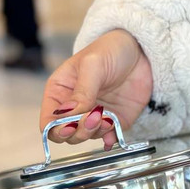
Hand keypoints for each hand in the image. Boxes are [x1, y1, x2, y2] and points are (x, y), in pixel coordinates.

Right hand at [40, 29, 152, 148]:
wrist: (141, 52)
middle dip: (78, 131)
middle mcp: (73, 108)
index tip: (70, 126)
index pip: (48, 120)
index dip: (55, 128)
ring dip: (95, 132)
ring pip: (85, 137)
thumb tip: (68, 114)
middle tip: (94, 117)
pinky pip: (107, 138)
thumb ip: (81, 91)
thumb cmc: (110, 50)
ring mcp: (92, 117)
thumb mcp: (92, 65)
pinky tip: (113, 130)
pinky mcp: (112, 122)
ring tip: (107, 118)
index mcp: (60, 92)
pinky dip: (109, 139)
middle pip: (65, 134)